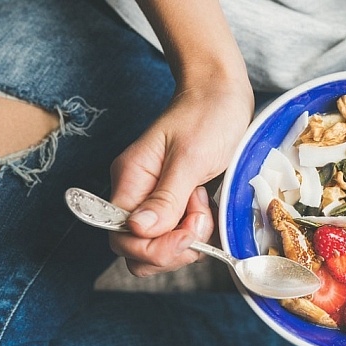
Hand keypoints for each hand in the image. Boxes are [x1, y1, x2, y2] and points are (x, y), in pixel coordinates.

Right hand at [109, 82, 252, 275]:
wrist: (223, 94)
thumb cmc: (207, 115)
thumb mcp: (189, 157)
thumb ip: (166, 197)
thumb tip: (138, 230)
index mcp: (130, 180)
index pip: (121, 237)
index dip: (155, 246)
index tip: (190, 229)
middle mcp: (139, 195)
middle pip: (138, 250)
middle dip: (173, 247)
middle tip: (201, 217)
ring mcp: (159, 201)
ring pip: (161, 247)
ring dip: (189, 240)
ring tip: (206, 206)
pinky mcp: (179, 204)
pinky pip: (181, 236)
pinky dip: (199, 233)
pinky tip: (212, 209)